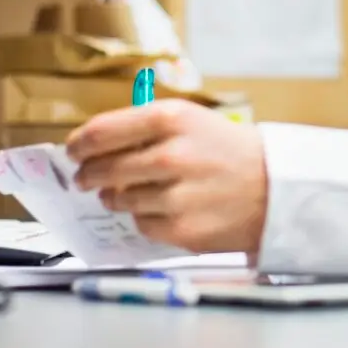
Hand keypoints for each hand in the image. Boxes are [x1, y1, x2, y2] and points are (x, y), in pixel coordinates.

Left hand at [66, 99, 267, 253]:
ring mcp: (176, 195)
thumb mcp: (191, 120)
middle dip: (89, 174)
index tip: (72, 150)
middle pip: (102, 169)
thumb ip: (144, 128)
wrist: (275, 186)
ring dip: (116, 196)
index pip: (101, 132)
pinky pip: (141, 224)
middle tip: (86, 177)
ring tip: (133, 190)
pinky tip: (164, 207)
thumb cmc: (229, 151)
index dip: (79, 143)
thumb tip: (92, 145)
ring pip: (118, 199)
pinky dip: (145, 217)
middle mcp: (172, 155)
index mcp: (171, 119)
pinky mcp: (182, 228)